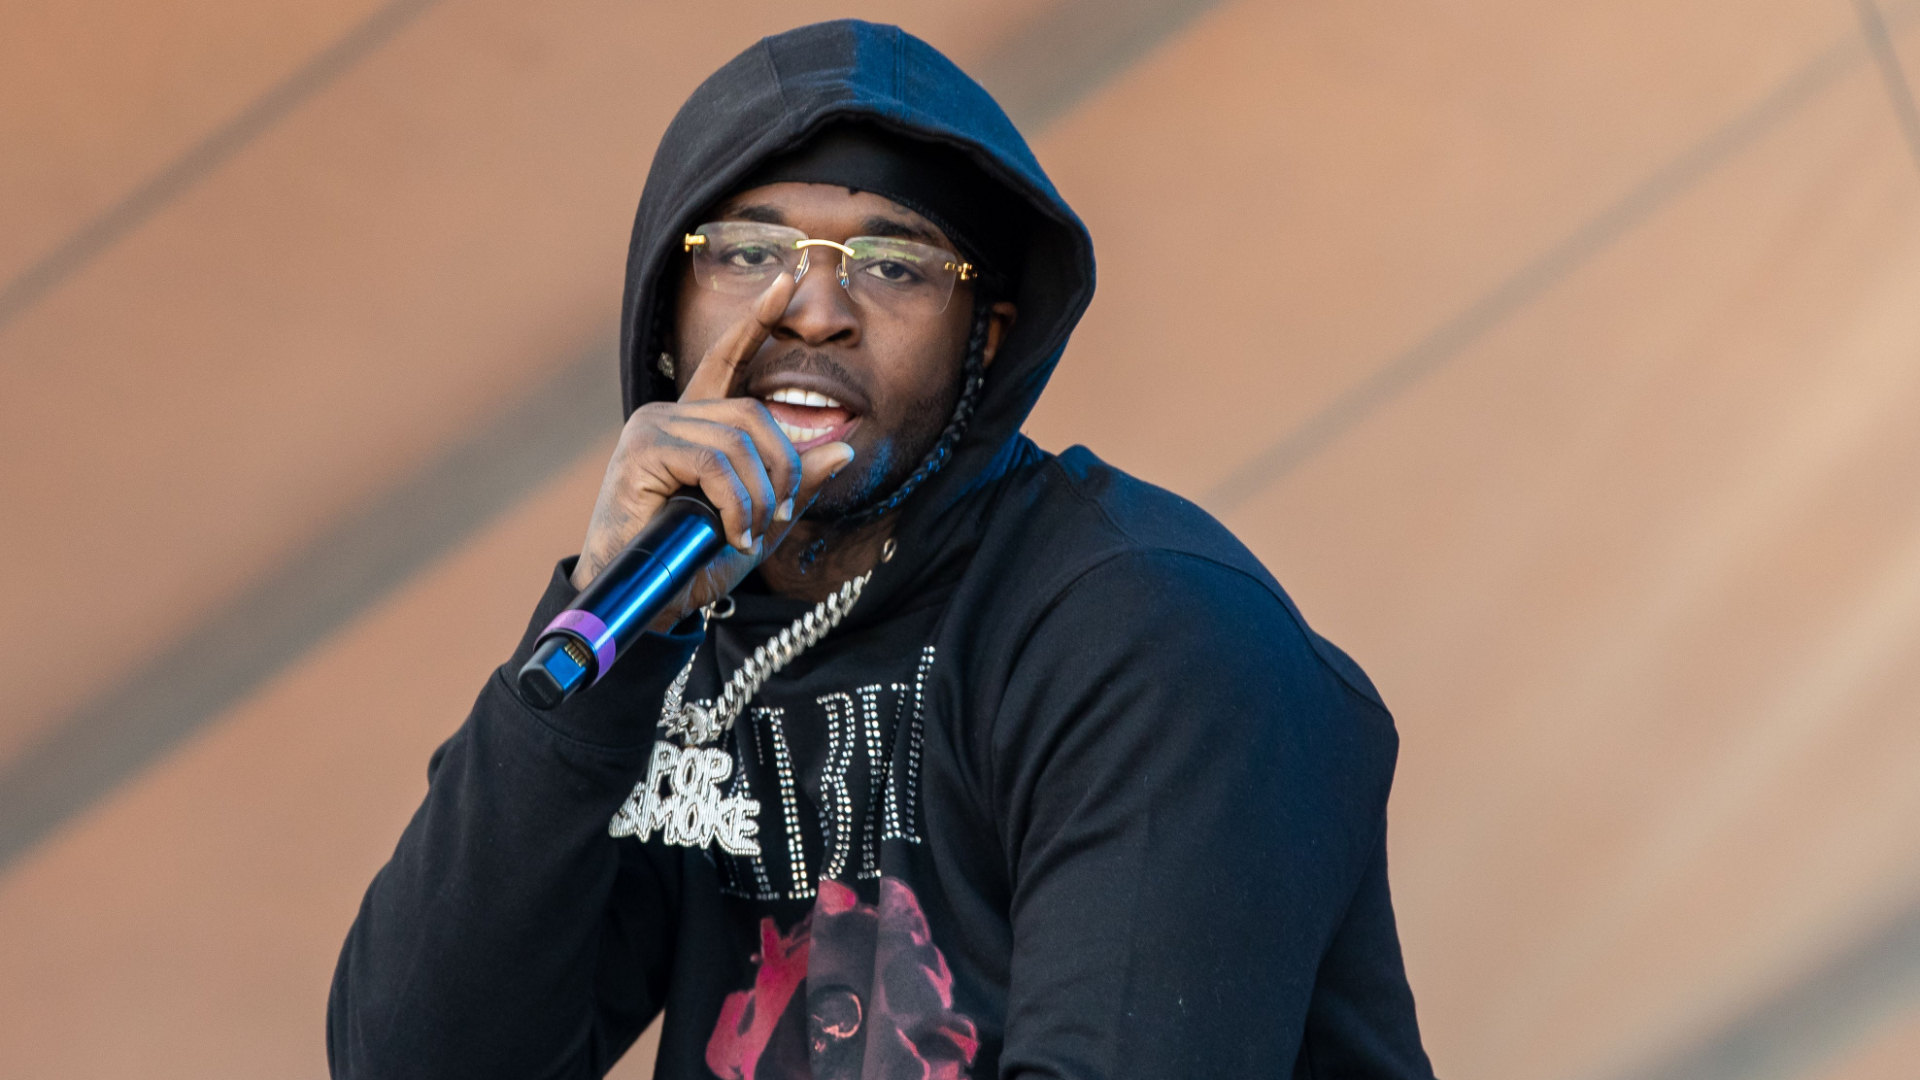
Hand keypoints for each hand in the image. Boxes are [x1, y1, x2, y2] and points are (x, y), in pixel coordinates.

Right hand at [572, 272, 855, 626]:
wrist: (643, 603)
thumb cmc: (693, 563)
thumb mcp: (759, 522)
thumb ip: (796, 485)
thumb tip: (844, 445)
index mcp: (697, 425)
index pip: (728, 359)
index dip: (757, 321)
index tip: (786, 282)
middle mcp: (671, 416)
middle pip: (755, 414)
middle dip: (783, 468)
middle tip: (775, 517)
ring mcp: (652, 428)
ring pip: (739, 439)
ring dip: (759, 496)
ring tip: (749, 534)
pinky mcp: (642, 450)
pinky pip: (715, 462)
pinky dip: (736, 501)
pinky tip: (731, 532)